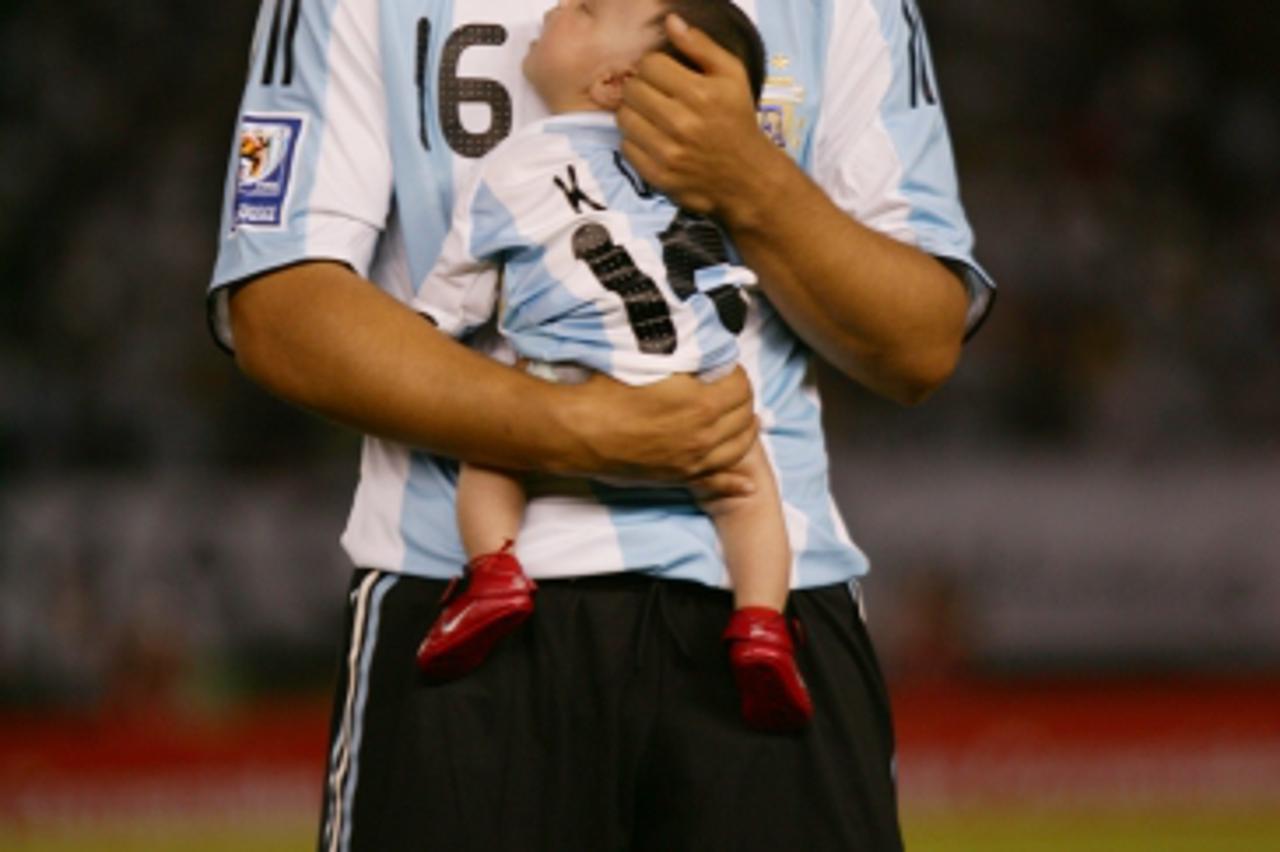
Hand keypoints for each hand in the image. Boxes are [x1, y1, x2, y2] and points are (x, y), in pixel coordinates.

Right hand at [553, 367, 758, 497]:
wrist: (575, 429)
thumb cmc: (605, 390)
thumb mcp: (649, 363)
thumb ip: (683, 360)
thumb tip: (703, 356)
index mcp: (700, 403)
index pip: (741, 385)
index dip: (733, 372)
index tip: (719, 367)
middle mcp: (703, 436)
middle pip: (744, 415)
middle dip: (740, 398)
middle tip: (726, 386)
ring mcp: (692, 460)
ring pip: (738, 447)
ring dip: (742, 430)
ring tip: (737, 417)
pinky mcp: (678, 476)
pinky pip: (717, 482)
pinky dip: (735, 482)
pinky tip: (746, 484)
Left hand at [617, 13, 779, 218]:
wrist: (746, 177)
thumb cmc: (737, 120)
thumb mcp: (732, 76)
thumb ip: (701, 45)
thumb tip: (669, 21)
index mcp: (700, 93)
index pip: (649, 65)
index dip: (654, 67)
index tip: (664, 76)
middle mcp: (682, 123)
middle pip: (632, 89)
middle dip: (641, 88)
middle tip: (656, 96)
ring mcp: (668, 152)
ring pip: (624, 117)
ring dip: (634, 113)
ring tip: (652, 116)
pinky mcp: (658, 175)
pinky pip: (626, 146)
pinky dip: (635, 141)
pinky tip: (653, 139)